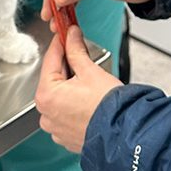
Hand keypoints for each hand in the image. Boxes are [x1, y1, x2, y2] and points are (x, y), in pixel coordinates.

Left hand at [35, 26, 121, 152]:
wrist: (123, 134)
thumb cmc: (107, 108)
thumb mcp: (90, 71)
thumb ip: (76, 50)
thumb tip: (72, 36)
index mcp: (46, 95)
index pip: (50, 59)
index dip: (61, 43)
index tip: (66, 33)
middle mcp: (46, 114)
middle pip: (53, 79)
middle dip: (67, 66)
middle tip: (81, 55)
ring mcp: (55, 128)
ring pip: (59, 97)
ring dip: (70, 86)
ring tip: (88, 81)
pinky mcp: (65, 136)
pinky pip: (64, 113)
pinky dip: (72, 104)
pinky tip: (87, 100)